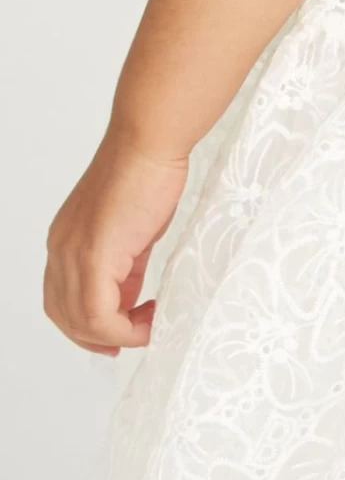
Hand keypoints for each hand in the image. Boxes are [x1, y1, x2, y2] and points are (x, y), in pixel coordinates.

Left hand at [44, 132, 189, 354]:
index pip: (61, 300)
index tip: (123, 330)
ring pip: (81, 322)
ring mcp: (73, 254)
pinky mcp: (94, 256)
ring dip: (116, 334)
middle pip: (65, 316)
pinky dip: (124, 328)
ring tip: (149, 324)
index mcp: (63, 241)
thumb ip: (122, 264)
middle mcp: (59, 250)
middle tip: (135, 336)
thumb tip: (128, 297)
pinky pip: (98, 315)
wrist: (149, 142)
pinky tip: (150, 317)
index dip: (88, 325)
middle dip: (99, 337)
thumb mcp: (130, 230)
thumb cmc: (147, 172)